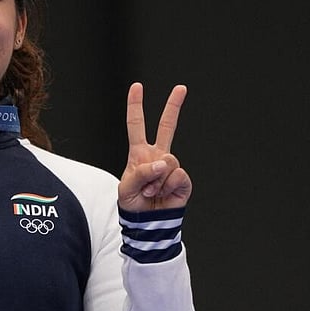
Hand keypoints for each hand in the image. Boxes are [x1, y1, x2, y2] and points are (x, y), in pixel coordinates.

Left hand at [118, 83, 192, 211]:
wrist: (147, 223)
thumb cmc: (133, 204)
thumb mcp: (127, 188)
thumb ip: (141, 172)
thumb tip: (162, 163)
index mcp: (139, 153)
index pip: (136, 125)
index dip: (136, 106)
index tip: (137, 87)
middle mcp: (157, 156)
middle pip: (167, 126)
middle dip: (173, 106)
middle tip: (181, 88)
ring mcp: (171, 167)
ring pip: (168, 160)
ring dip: (156, 179)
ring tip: (150, 191)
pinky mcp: (182, 180)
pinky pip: (177, 175)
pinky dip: (167, 186)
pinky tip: (162, 194)